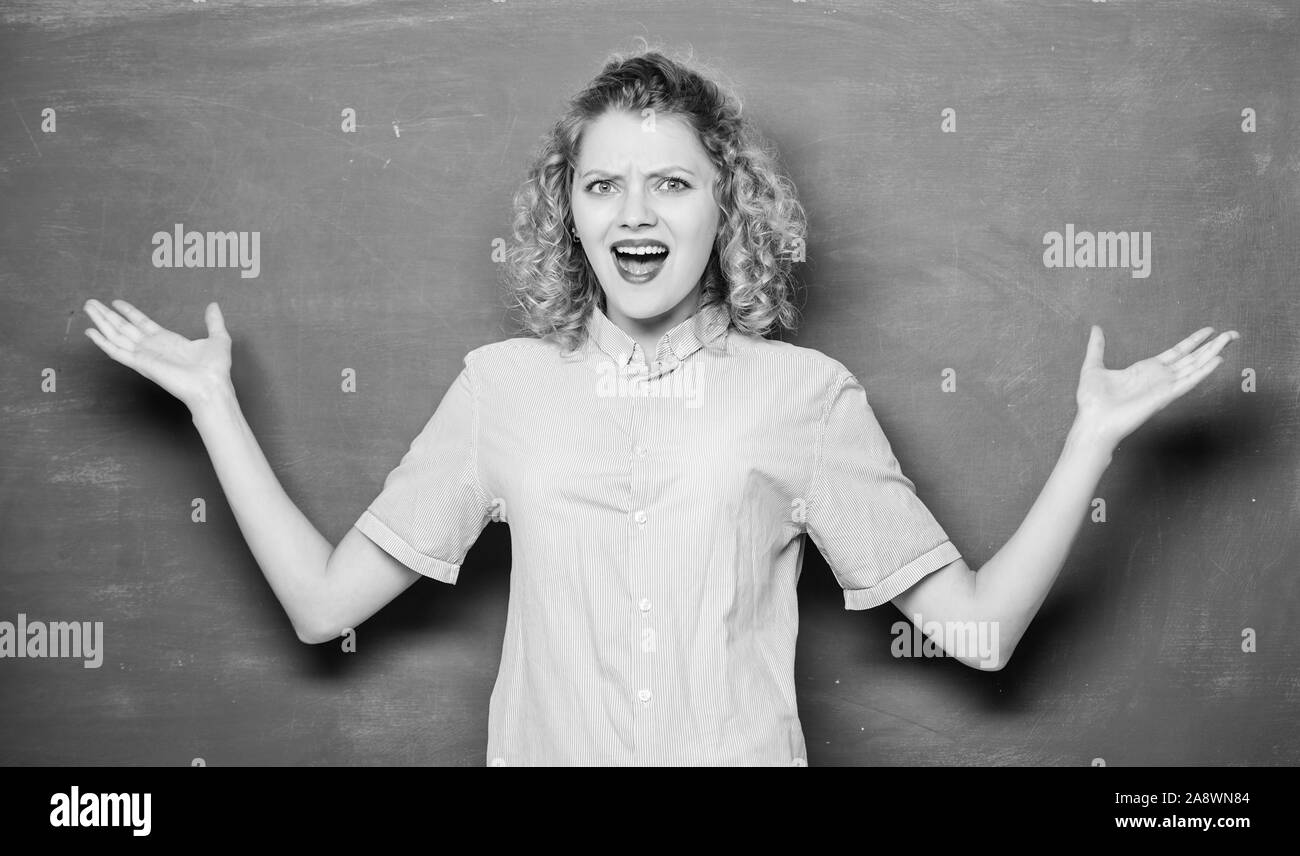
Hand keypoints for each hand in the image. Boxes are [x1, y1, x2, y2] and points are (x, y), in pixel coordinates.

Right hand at [83, 299, 233, 411]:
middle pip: (124, 327)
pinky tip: (90, 332)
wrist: (212, 386)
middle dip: (107, 315)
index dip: (128, 312)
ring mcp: (144, 356)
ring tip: (88, 308)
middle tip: (91, 302)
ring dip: (101, 322)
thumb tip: (213, 305)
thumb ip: (213, 321)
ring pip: (116, 336)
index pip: (142, 323)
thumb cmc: (216, 370)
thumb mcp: (218, 338)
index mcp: (167, 340)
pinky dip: (102, 342)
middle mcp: (152, 347)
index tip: (115, 302)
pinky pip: (117, 352)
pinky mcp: (140, 364)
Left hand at [1075, 324, 1239, 448]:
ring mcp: (1164, 387)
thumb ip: (1097, 347)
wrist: (1093, 421)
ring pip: (1195, 367)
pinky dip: (1203, 371)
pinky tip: (1217, 360)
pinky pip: (1188, 382)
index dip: (1194, 341)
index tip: (1209, 330)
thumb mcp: (1093, 366)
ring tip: (1230, 339)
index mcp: (1146, 370)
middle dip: (1212, 345)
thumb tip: (1096, 328)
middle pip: (1192, 358)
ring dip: (1213, 353)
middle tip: (1232, 333)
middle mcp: (1160, 378)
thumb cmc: (1092, 402)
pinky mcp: (1165, 396)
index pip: (1177, 352)